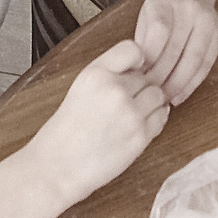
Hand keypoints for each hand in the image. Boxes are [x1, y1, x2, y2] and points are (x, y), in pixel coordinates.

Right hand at [23, 39, 169, 204]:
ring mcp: (130, 113)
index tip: (134, 70)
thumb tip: (143, 66)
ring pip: (159, 96)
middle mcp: (115, 90)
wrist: (56, 168)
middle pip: (148, 76)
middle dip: (140, 89)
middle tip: (124, 105)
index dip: (137, 60)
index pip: (132, 49)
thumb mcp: (81, 88)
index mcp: (95, 74)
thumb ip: (109, 73)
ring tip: (130, 117)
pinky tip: (135, 128)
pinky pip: (161, 117)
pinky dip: (154, 121)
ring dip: (150, 104)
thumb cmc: (66, 131)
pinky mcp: (140, 136)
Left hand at [132, 0, 217, 104]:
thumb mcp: (144, 17)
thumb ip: (141, 43)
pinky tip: (180, 94)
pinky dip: (192, 83)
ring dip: (178, 84)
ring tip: (164, 99)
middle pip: (176, 49)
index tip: (138, 77)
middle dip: (161, 77)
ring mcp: (208, 20)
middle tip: (149, 97)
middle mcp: (189, 7)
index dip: (149, 58)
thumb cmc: (161, 9)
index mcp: (164, 0)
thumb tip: (136, 77)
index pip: (159, 32)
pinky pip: (207, 64)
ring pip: (194, 59)